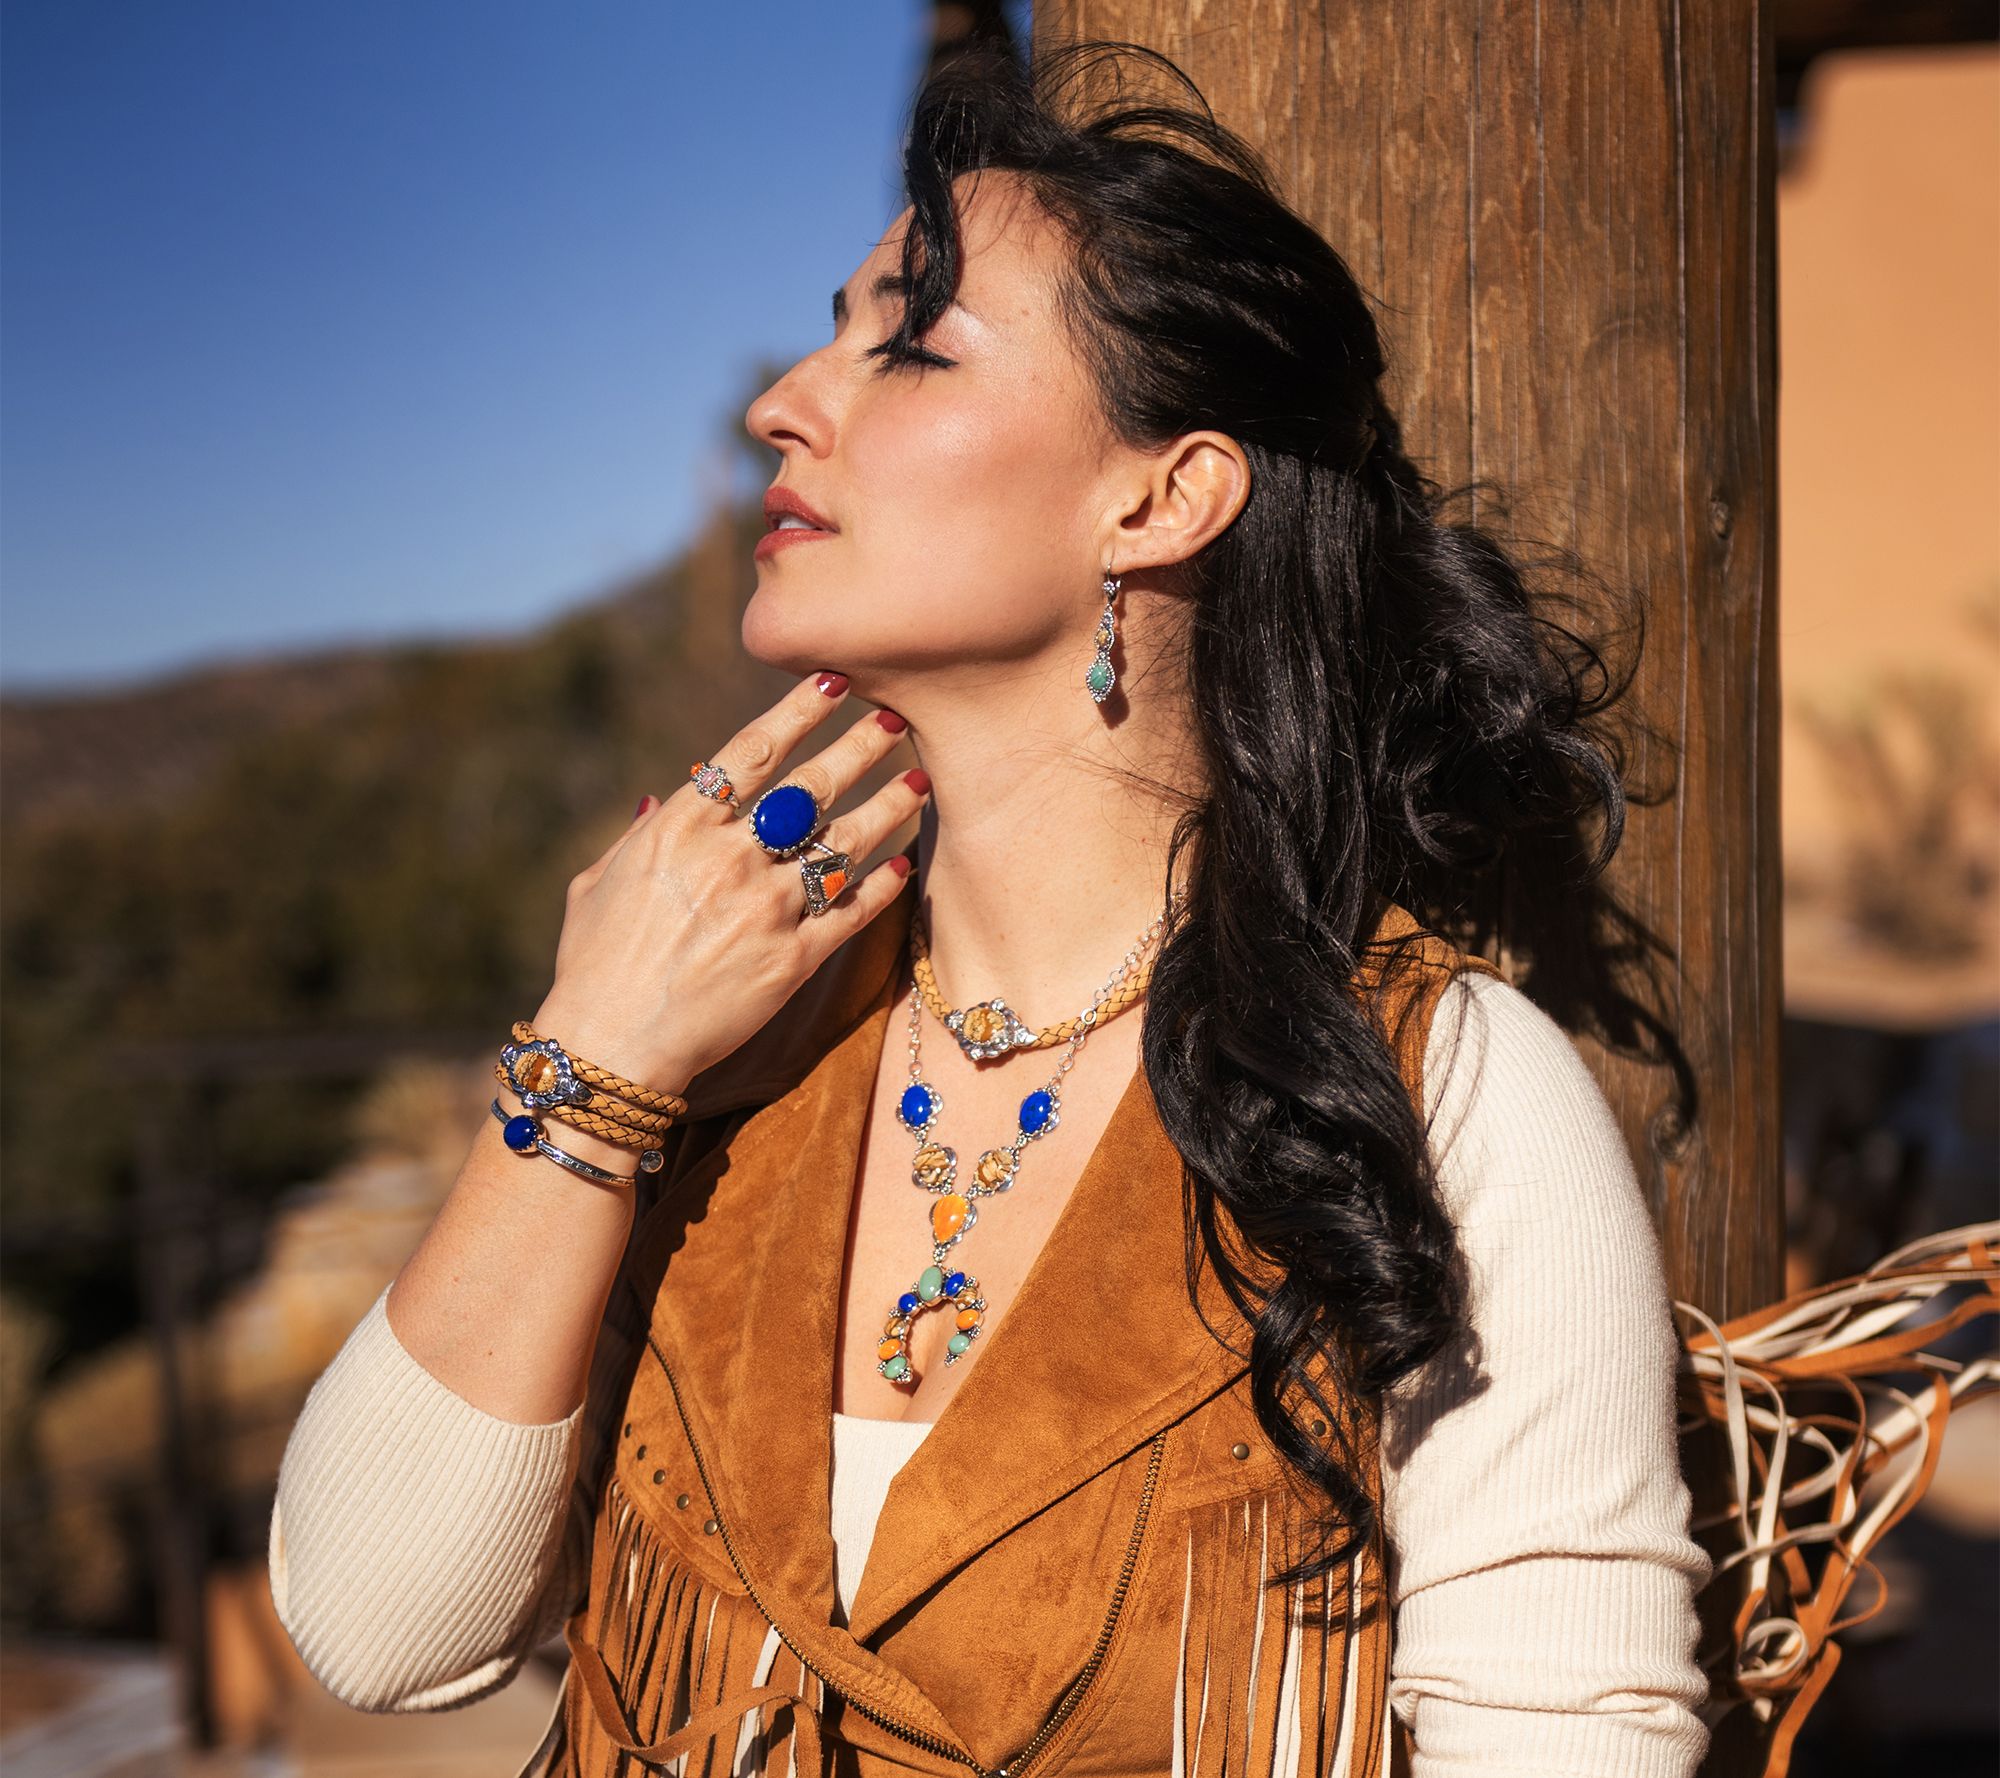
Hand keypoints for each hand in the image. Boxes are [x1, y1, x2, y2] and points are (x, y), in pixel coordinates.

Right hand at [529, 672, 927, 1097]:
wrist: (611, 1046)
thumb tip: (658, 799)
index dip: (799, 710)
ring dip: (888, 806)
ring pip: (845, 843)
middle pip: (811, 786)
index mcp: (680, 828)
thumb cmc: (593, 964)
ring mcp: (766, 909)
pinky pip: (853, 911)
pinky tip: (905, 861)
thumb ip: (638, 837)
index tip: (834, 681)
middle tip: (895, 716)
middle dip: (858, 745)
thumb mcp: (597, 883)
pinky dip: (883, 884)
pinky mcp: (794, 960)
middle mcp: (730, 858)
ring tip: (919, 778)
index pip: (752, 750)